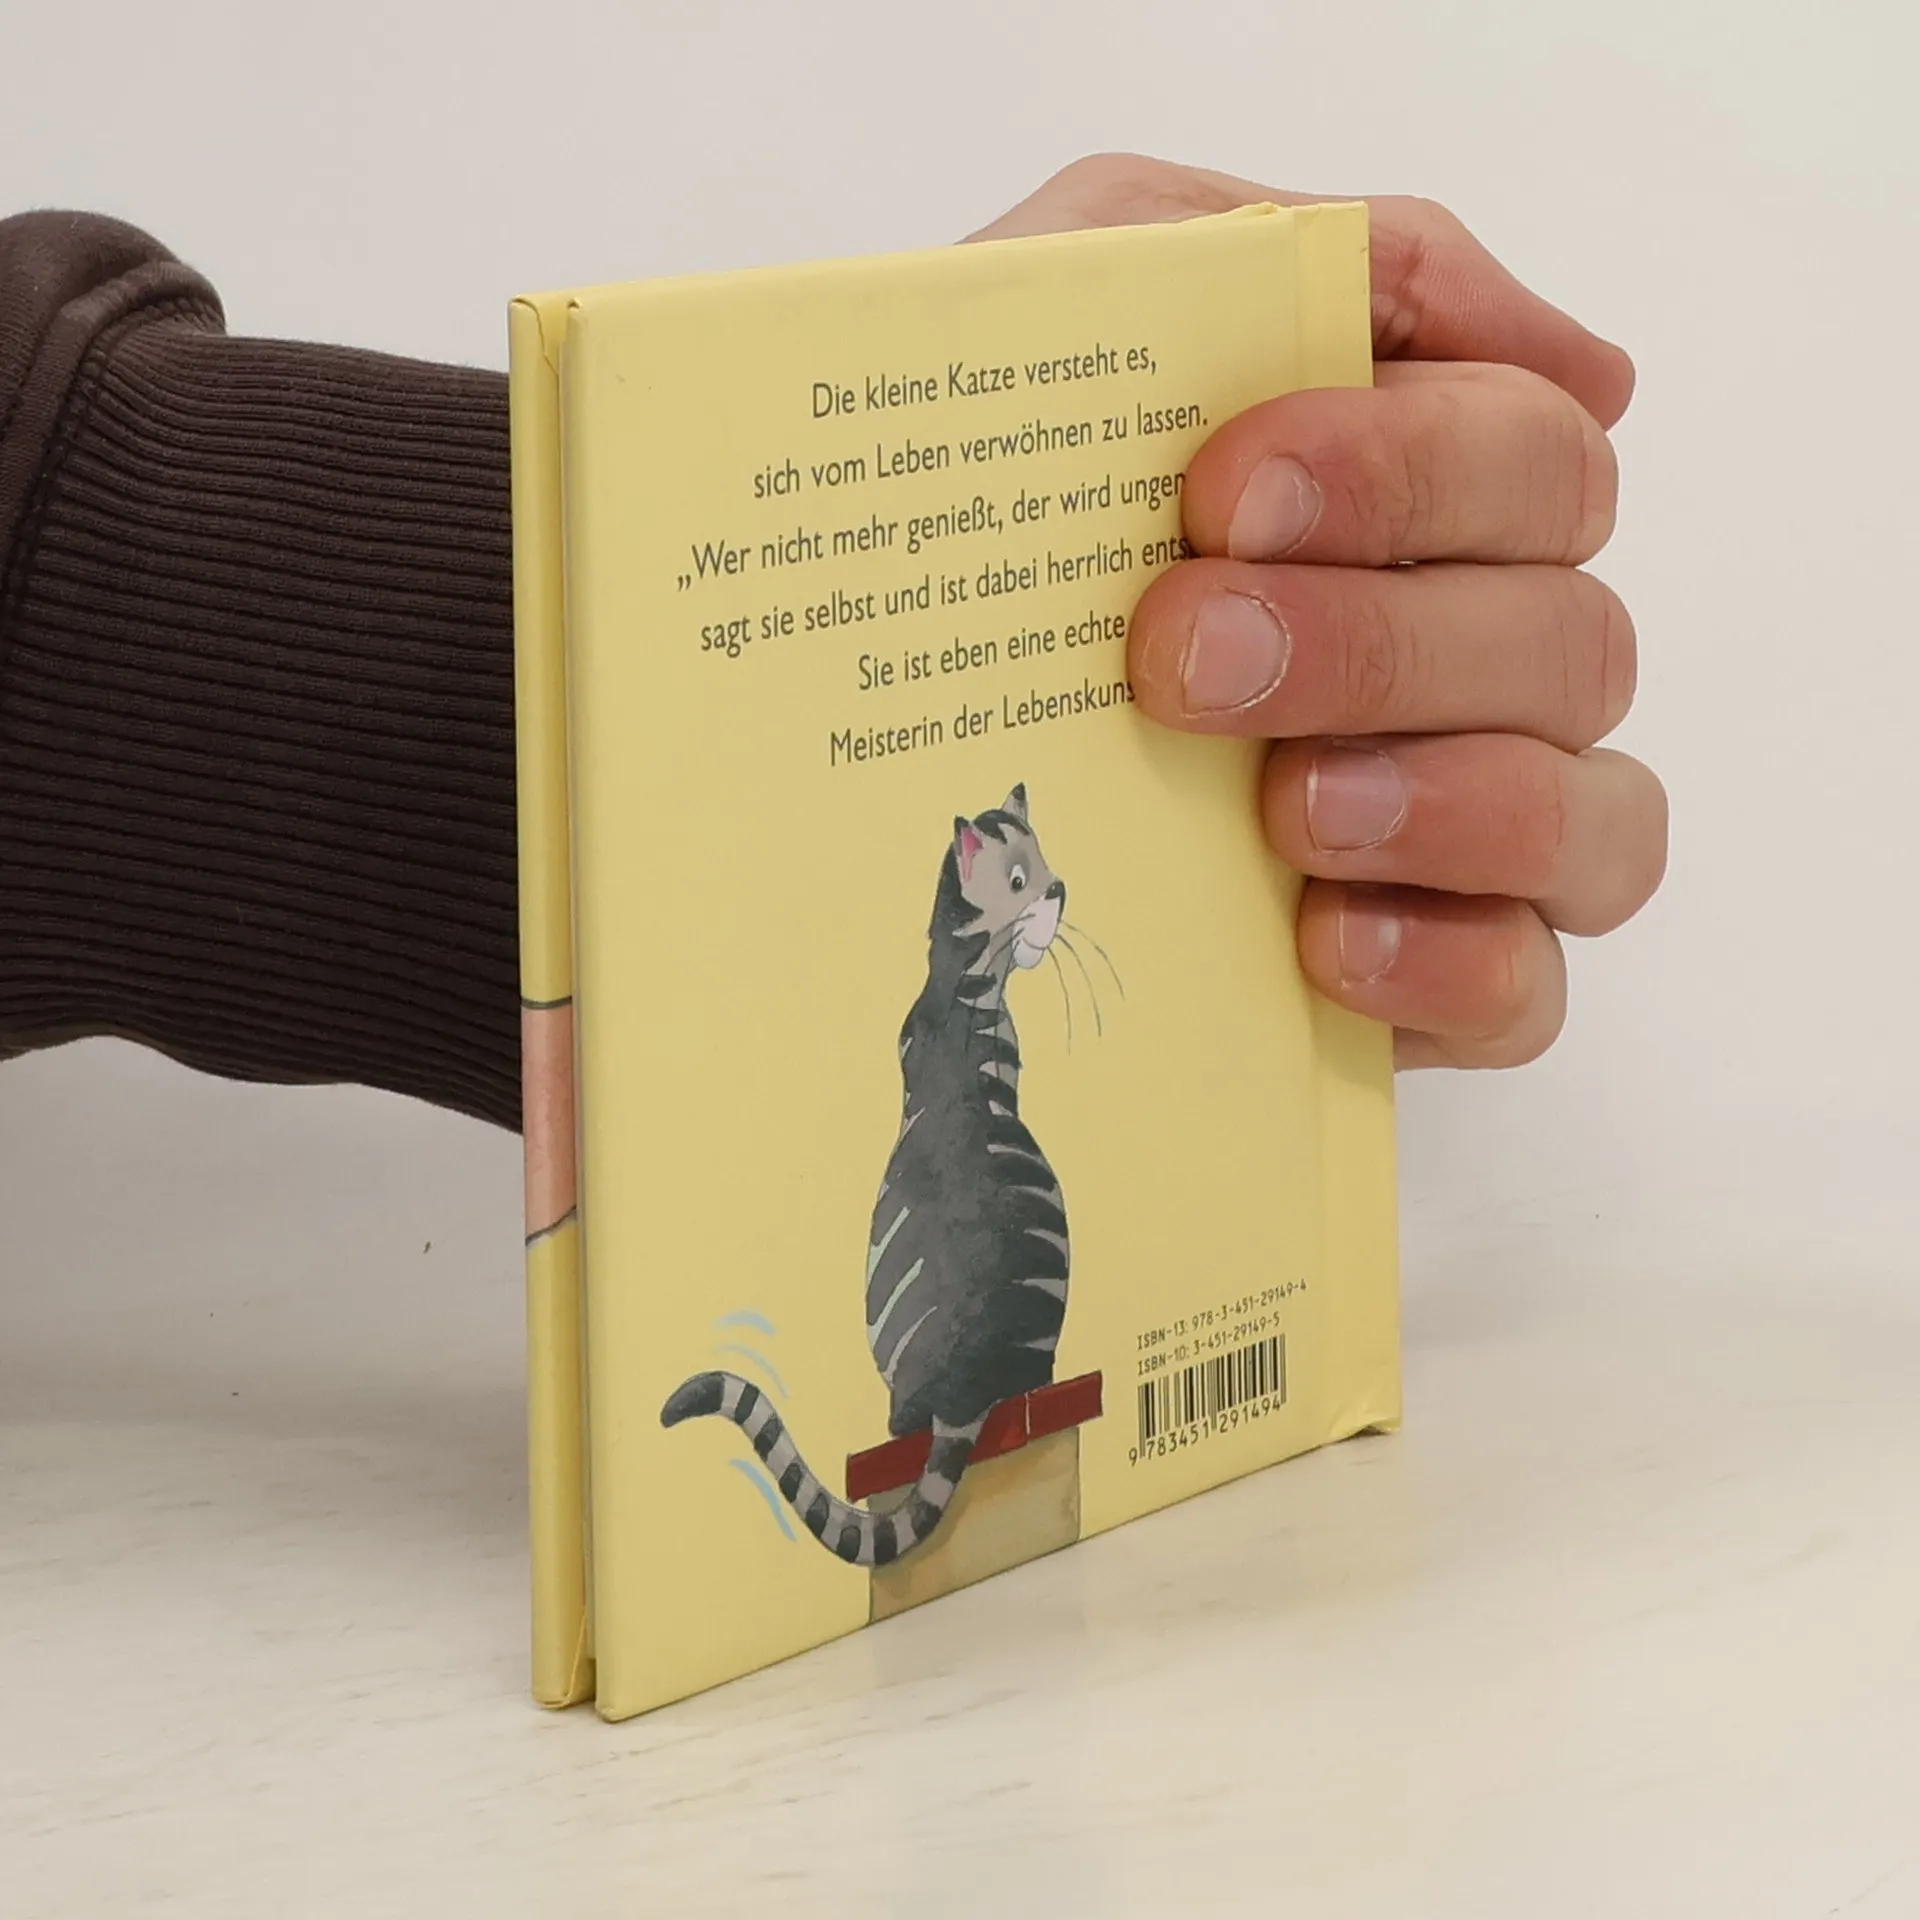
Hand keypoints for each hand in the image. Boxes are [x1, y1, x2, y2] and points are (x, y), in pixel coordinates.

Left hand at [969, 156, 1665, 1068]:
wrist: (842, 748)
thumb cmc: (975, 523)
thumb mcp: (1066, 315)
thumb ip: (1258, 251)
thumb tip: (1568, 354)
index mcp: (1420, 508)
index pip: (1535, 460)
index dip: (1408, 472)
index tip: (1225, 494)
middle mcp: (1476, 666)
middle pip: (1573, 639)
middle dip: (1377, 641)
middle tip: (1185, 655)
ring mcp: (1471, 837)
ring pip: (1596, 818)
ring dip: (1443, 798)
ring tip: (1281, 806)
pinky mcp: (1430, 985)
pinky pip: (1528, 992)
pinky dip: (1445, 962)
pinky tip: (1316, 938)